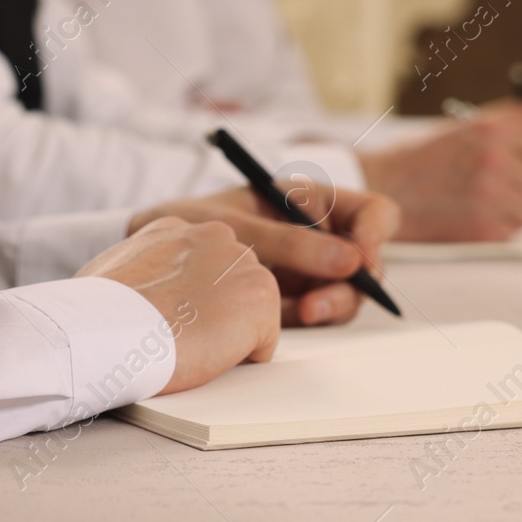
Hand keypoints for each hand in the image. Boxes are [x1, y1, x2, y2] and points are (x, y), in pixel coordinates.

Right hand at [78, 216, 279, 394]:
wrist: (105, 331)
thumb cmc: (97, 314)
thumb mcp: (116, 270)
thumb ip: (145, 269)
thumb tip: (141, 291)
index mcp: (176, 228)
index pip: (206, 264)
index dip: (192, 299)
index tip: (175, 316)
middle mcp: (213, 234)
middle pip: (234, 284)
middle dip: (218, 312)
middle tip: (184, 334)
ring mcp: (240, 263)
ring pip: (251, 311)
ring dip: (230, 333)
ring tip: (192, 344)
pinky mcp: (260, 295)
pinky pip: (264, 341)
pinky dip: (242, 358)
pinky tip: (206, 355)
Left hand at [127, 185, 399, 327]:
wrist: (145, 251)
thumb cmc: (189, 219)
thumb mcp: (238, 223)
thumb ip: (291, 241)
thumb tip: (350, 260)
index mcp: (309, 200)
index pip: (371, 213)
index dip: (376, 233)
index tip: (361, 257)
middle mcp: (316, 235)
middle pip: (365, 262)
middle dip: (350, 285)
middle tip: (319, 305)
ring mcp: (305, 269)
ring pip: (344, 293)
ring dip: (329, 307)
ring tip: (298, 315)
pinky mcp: (289, 299)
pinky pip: (315, 313)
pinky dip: (303, 319)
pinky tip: (276, 321)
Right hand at [360, 100, 521, 241]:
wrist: (379, 188)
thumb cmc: (417, 160)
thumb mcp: (461, 128)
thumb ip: (505, 131)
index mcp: (491, 128)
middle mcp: (494, 158)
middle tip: (501, 191)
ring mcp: (490, 194)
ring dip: (514, 211)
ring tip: (484, 204)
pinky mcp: (483, 227)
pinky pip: (512, 231)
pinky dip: (498, 229)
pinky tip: (472, 217)